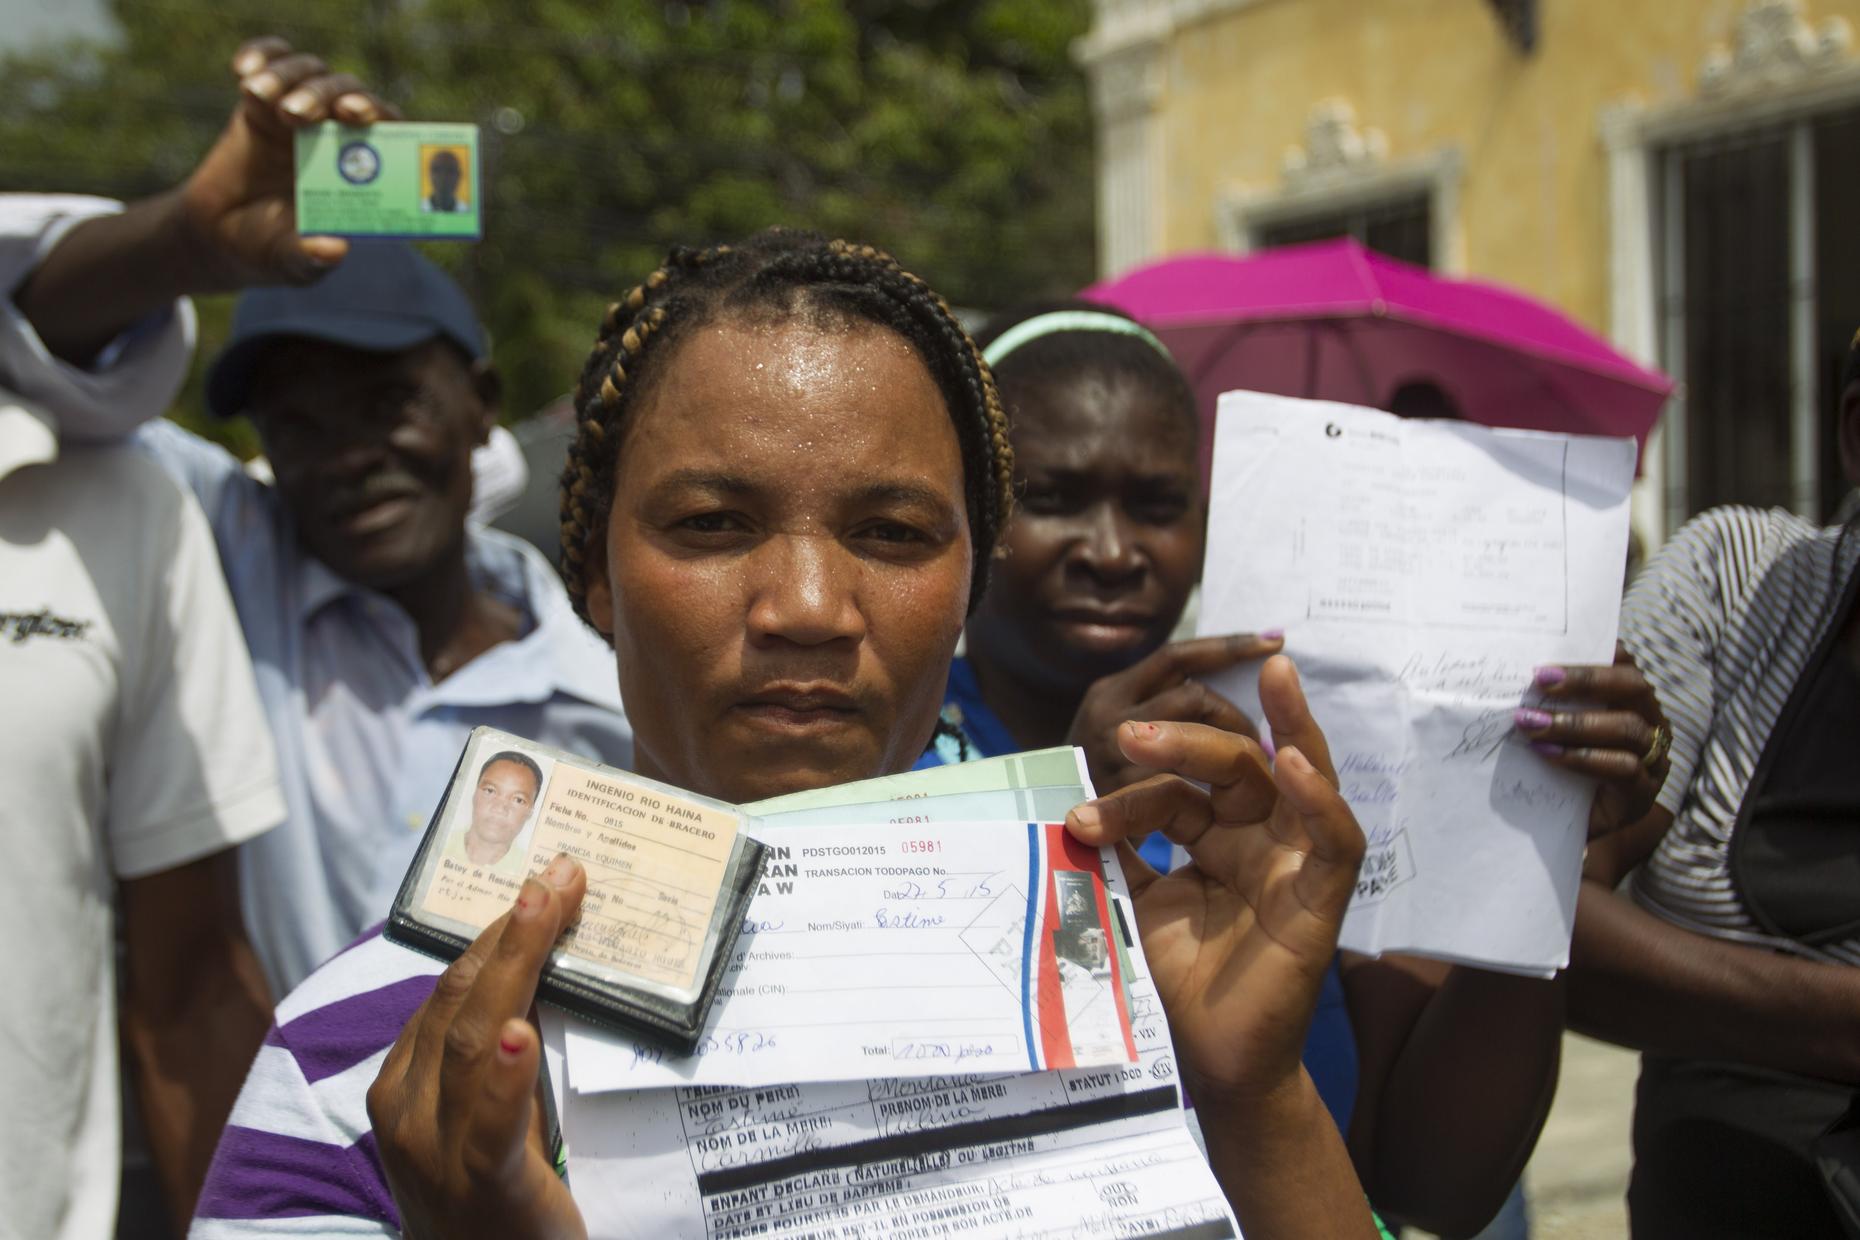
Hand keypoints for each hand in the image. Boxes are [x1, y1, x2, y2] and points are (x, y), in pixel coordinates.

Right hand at [174, 38, 397, 288]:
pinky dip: (260, 55)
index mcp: (363, 169)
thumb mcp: (294, 262)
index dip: (379, 116)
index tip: (356, 115)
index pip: (387, 129)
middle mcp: (339, 134)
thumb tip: (334, 248)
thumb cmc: (273, 248)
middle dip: (328, 95)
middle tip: (299, 111)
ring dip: (289, 76)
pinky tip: (244, 69)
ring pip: (309, 72)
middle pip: (348, 93)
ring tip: (259, 95)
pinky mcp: (262, 101)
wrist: (221, 236)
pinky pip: (268, 62)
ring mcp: (302, 113)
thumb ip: (312, 256)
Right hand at [367, 856, 587, 1239]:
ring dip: (515, 967)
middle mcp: (407, 1111)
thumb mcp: (484, 1114)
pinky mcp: (484, 1187)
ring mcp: (436, 1152)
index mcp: (402, 1085)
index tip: (545, 882)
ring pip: (472, 1041)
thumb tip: (542, 969)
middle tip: (561, 874)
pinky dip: (505, 1076)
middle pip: (459, 1001)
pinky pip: (493, 1125)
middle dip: (510, 931)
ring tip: (547, 912)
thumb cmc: (493, 1197)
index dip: (496, 932)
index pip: (448, 990)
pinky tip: (519, 1036)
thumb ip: (499, 1054)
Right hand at [1064, 633, 1279, 793]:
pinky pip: (1177, 783)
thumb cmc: (1088, 782)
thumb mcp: (1111, 732)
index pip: (1178, 657)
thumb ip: (1153, 709)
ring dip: (1228, 752)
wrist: (1031, 824)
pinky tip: (1226, 808)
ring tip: (1246, 775)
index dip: (1229, 646)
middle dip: (1235, 717)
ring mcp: (1112, 753)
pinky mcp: (1119, 794)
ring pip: (1192, 736)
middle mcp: (1109, 712)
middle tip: (1258, 744)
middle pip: (1195, 696)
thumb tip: (1210, 696)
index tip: (1275, 640)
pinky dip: (1206, 791)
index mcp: (1112, 691)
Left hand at [1064, 654, 1363, 1102]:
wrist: (1206, 1061)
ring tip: (1262, 679)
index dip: (1129, 796)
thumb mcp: (1135, 902)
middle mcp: (1260, 839)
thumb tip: (1064, 798)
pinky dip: (1321, 797)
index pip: (1176, 791)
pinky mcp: (1326, 896)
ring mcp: (1297, 862)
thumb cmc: (1174, 984)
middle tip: (1127, 733)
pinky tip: (1292, 761)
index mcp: (1215, 837)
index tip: (1077, 818)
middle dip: (1185, 741)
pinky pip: (1338, 837)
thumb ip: (1118, 851)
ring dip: (1273, 729)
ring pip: (1297, 775)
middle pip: (1236, 765)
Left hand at [1513, 644, 1671, 841]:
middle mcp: (1652, 725)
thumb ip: (1551, 703)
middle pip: (1634, 688)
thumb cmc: (1559, 770)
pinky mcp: (1643, 794)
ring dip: (1575, 723)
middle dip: (1586, 680)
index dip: (1599, 654)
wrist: (1565, 829)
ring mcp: (1654, 760)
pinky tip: (1548, 753)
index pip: (1625, 666)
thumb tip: (1513, 670)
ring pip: (1627, 728)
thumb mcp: (1556, 731)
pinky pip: (1623, 768)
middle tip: (1540, 679)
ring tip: (1531, 723)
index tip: (1563, 647)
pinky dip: (1582, 758)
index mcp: (1635, 702)